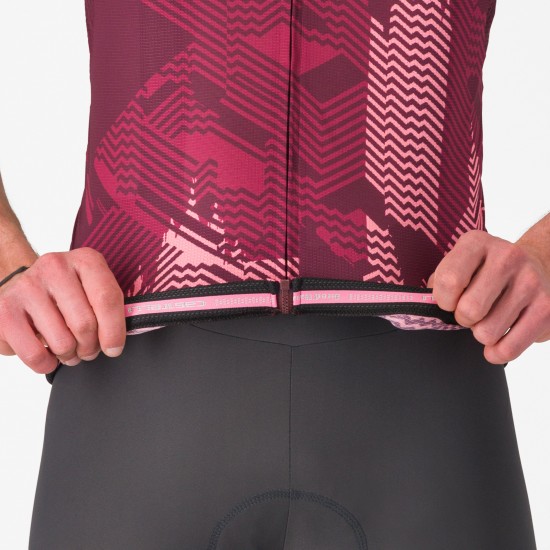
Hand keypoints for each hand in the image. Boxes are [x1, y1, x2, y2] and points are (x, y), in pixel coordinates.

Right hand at [0, 247, 125, 373]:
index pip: (107, 299)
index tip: (114, 349)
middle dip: (91, 347)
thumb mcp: (93, 290)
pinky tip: (48, 355)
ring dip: (69, 356)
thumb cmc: (65, 294)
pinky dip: (45, 363)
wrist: (21, 286)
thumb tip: (117, 342)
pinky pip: (34, 354)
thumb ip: (110, 308)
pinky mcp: (4, 309)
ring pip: (62, 342)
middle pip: (85, 324)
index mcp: (85, 260)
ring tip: (68, 350)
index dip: (114, 331)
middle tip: (87, 349)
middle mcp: (55, 267)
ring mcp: (27, 286)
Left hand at [426, 230, 549, 364]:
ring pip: (487, 332)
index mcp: (477, 243)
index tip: (448, 301)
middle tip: (469, 313)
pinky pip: (510, 347)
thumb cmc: (486, 271)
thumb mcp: (461, 263)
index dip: (442, 300)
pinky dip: (497, 353)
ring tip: (487, 321)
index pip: (449, 281)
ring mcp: (530, 281)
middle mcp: (507, 257)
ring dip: (481, 334)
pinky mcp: (547, 307)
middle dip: (462, 319)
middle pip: (469, 310)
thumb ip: (441, 281)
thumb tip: (426, 306)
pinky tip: (496, 344)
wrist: (537, 265)